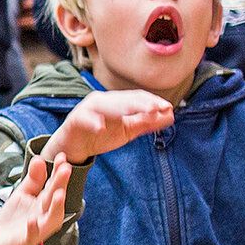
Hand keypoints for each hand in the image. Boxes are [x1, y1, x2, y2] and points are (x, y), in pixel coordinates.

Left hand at [0, 152, 72, 244]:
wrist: (0, 241)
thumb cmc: (16, 216)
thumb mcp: (23, 193)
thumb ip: (33, 178)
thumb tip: (39, 158)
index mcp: (45, 201)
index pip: (54, 184)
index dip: (58, 171)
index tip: (62, 156)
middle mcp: (45, 214)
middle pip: (55, 197)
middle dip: (60, 183)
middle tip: (66, 168)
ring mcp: (39, 227)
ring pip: (52, 218)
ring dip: (57, 206)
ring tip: (59, 194)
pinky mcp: (27, 239)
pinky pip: (33, 234)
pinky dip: (34, 228)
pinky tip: (32, 220)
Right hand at [44, 88, 173, 163]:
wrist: (74, 147)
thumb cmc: (101, 135)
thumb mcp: (128, 130)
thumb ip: (147, 123)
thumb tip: (171, 115)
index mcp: (116, 102)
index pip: (136, 97)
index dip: (151, 101)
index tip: (167, 107)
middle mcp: (103, 101)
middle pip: (123, 99)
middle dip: (140, 103)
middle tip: (156, 108)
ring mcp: (88, 109)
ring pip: (105, 105)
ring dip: (120, 108)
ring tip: (133, 112)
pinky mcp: (75, 120)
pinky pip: (84, 119)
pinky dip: (92, 122)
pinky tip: (100, 127)